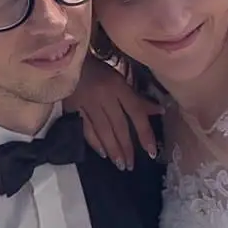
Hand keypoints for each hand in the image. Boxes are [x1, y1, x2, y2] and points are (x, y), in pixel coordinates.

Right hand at [65, 55, 160, 169]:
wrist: (68, 61)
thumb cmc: (97, 70)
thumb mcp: (120, 80)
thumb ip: (137, 98)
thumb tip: (159, 111)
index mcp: (119, 87)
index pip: (136, 112)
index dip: (145, 133)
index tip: (151, 151)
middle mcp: (105, 95)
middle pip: (119, 125)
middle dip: (126, 147)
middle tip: (131, 165)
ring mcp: (88, 102)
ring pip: (103, 130)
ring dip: (112, 149)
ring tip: (119, 164)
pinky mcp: (73, 108)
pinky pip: (85, 128)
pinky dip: (94, 142)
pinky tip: (102, 153)